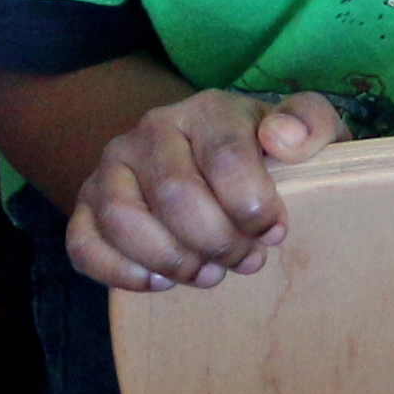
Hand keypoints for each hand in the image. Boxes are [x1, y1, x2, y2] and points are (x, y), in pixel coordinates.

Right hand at [65, 87, 346, 290]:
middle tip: (246, 261)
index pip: (227, 158)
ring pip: (123, 219)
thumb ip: (310, 122)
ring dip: (172, 260)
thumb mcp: (302, 131)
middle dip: (218, 241)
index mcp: (207, 110)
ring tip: (208, 273)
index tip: (274, 233)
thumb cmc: (262, 155)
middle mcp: (152, 130)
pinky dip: (120, 272)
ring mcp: (112, 166)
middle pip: (176, 195)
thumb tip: (281, 139)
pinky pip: (83, 243)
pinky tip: (160, 282)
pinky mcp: (86, 204)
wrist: (208, 161)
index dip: (254, 207)